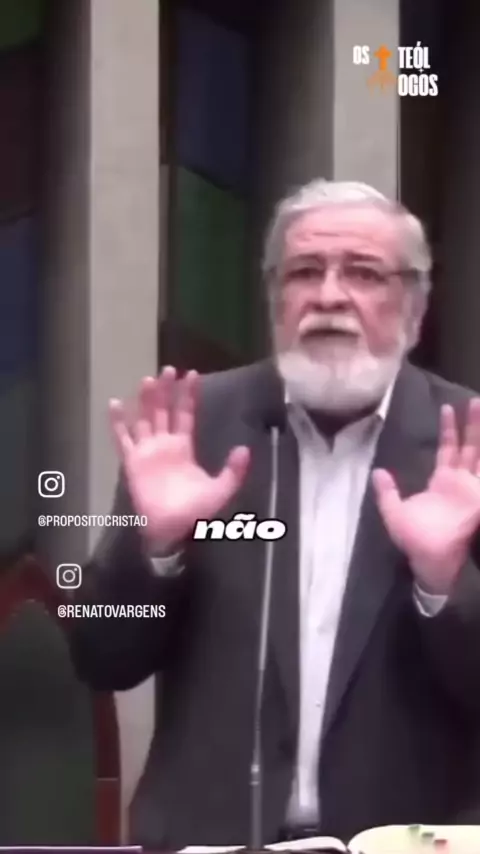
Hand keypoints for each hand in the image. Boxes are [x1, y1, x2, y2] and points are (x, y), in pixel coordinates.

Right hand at [109, 367, 249, 547]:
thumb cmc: (196, 512)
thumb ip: (233, 470)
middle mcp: (164, 444)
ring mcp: (147, 451)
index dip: (188, 396)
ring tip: (147, 380)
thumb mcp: (222, 489)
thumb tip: (244, 449)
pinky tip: (115, 404)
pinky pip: (123, 439)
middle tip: (168, 369)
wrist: (173, 529)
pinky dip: (118, 422)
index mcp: (184, 447)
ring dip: (145, 401)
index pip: (185, 414)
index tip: (192, 374)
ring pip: (144, 419)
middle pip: (164, 411)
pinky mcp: (132, 462)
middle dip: (166, 390)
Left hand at [372, 398, 479, 594]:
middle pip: (470, 447)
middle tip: (474, 401)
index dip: (449, 430)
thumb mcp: (394, 513)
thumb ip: (387, 492)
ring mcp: (473, 489)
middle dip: (472, 424)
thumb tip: (377, 471)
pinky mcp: (479, 498)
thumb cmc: (414, 540)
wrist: (430, 559)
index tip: (448, 409)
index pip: (448, 450)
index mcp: (442, 483)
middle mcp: (460, 482)